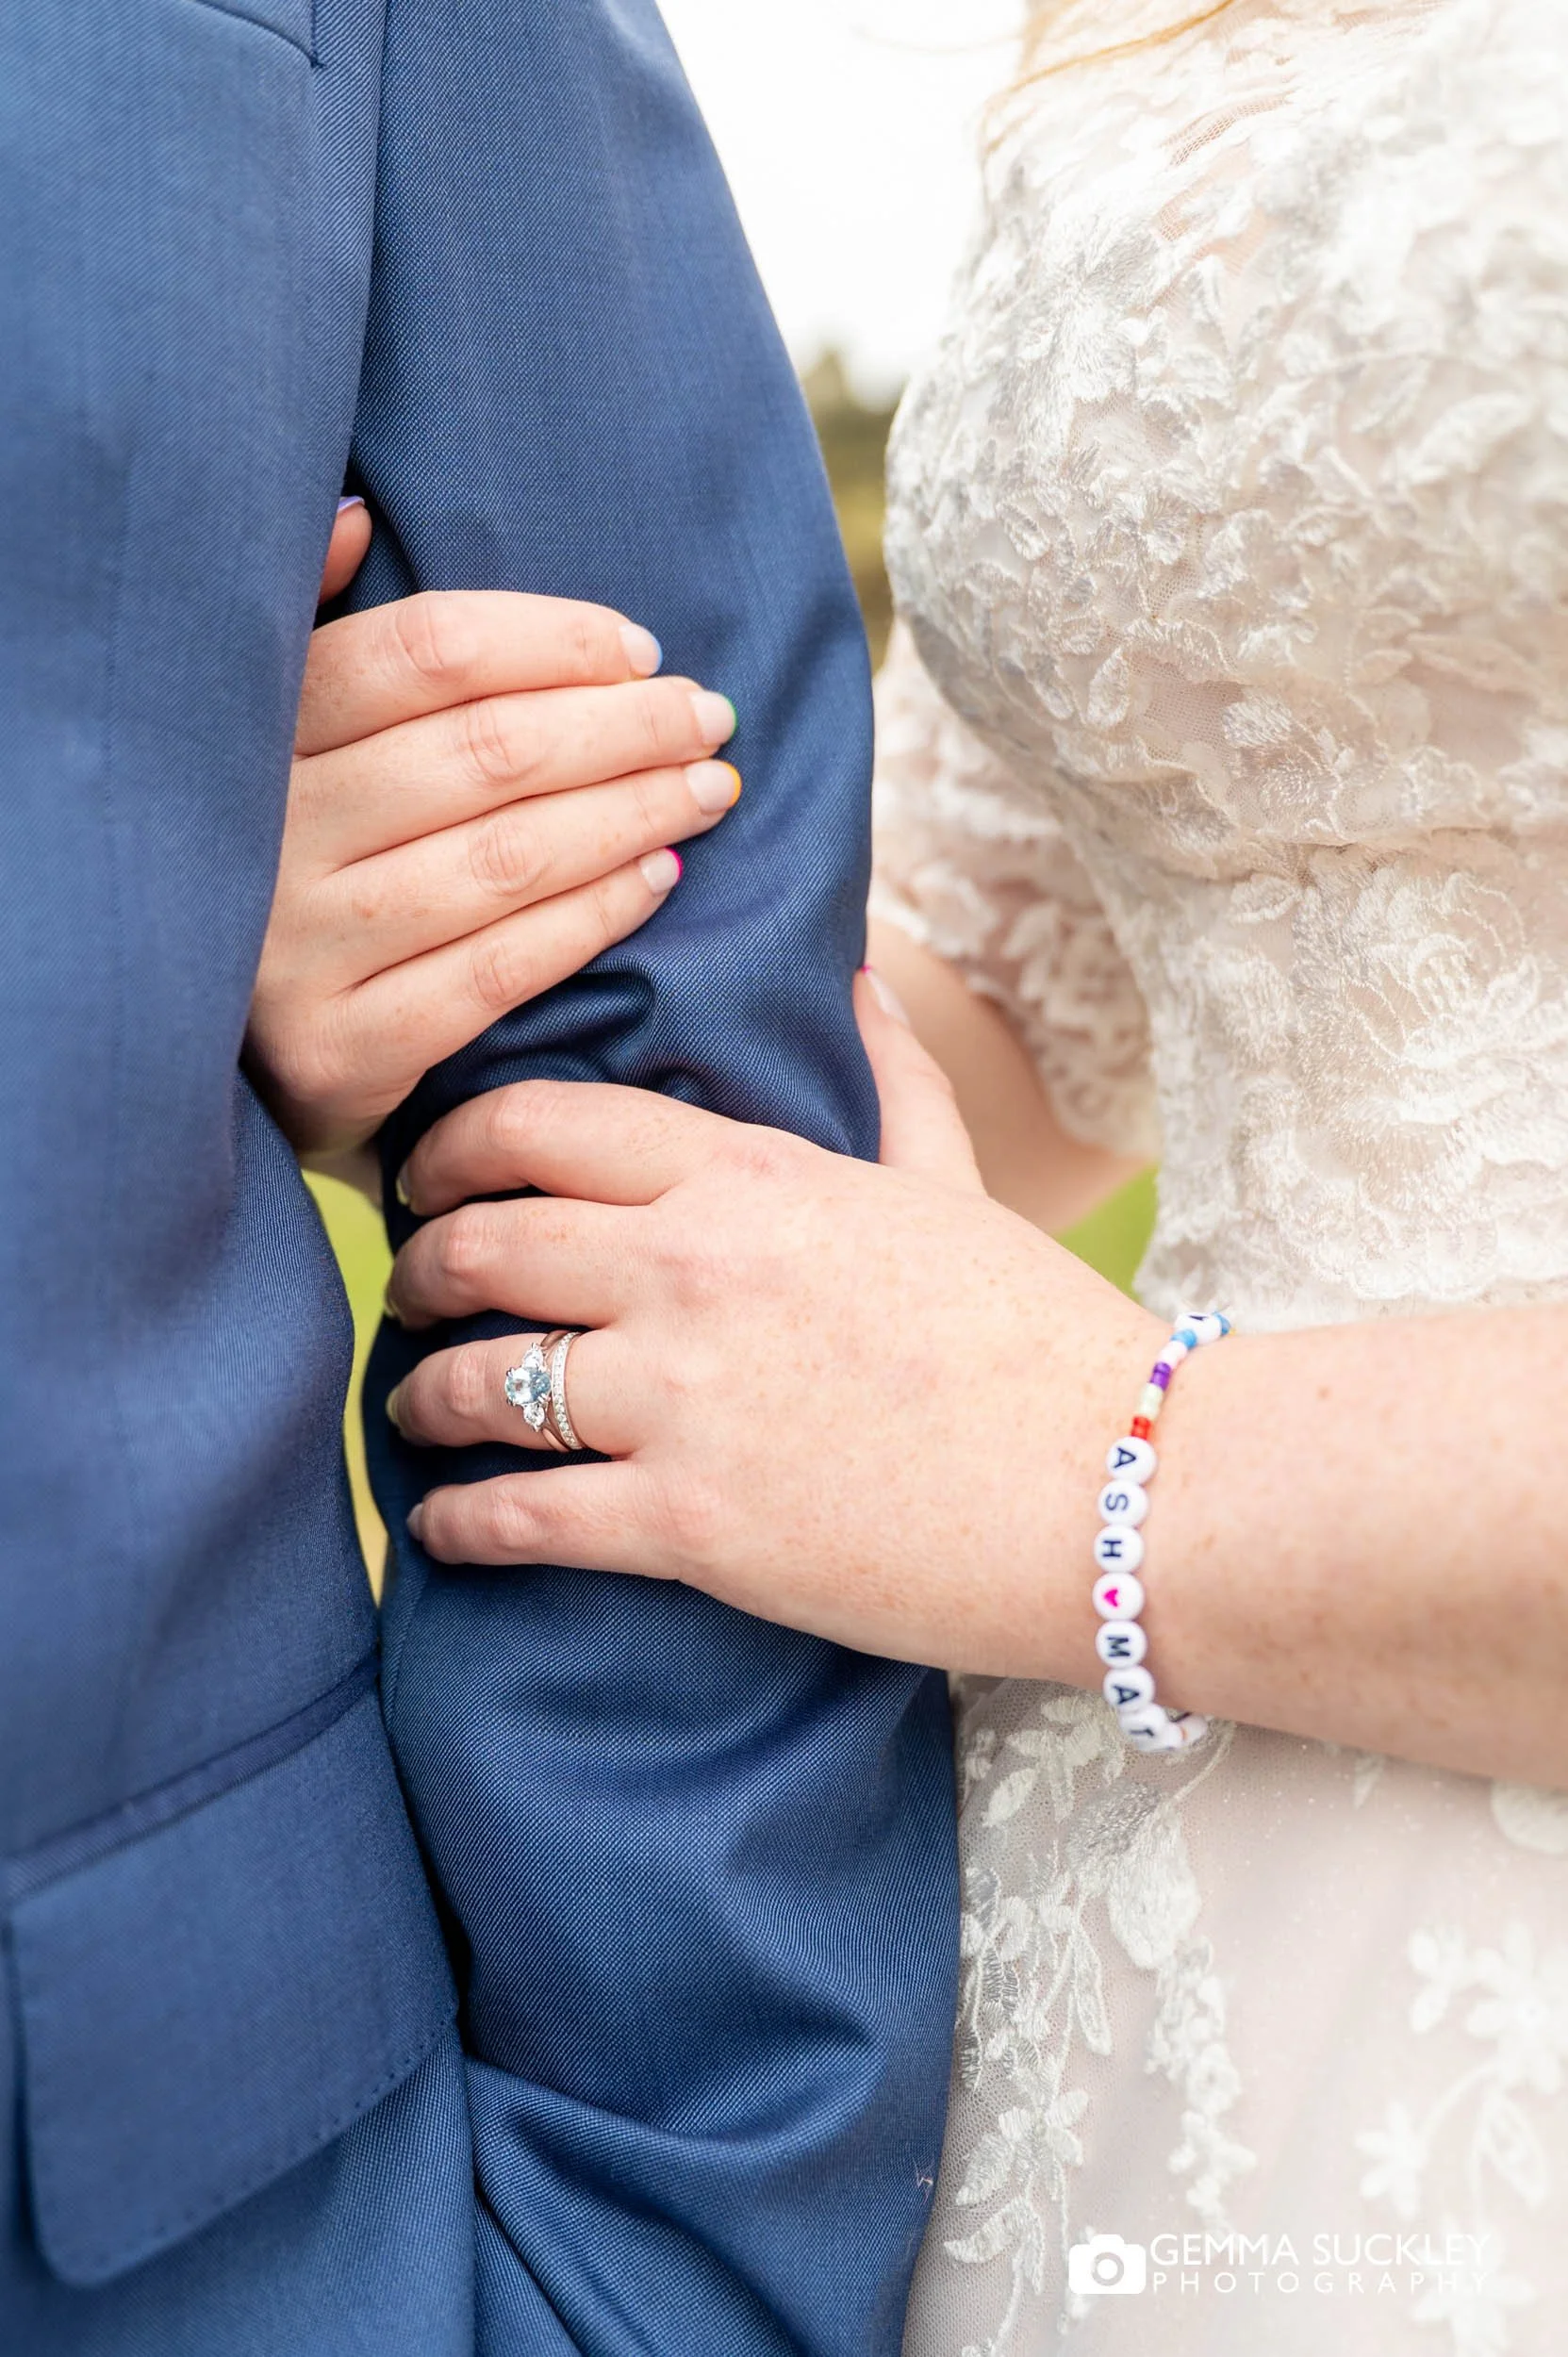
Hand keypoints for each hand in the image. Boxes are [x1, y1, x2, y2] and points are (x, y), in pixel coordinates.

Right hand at [246, 500, 741, 1163]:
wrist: (229, 1060)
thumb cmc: (291, 868)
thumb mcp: (278, 745)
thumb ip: (317, 632)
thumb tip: (357, 516)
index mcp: (255, 736)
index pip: (425, 653)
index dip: (552, 641)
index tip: (641, 649)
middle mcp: (267, 838)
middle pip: (483, 753)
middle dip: (623, 727)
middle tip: (708, 717)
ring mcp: (295, 954)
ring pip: (503, 860)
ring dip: (630, 813)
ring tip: (708, 789)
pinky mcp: (339, 1053)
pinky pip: (499, 971)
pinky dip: (594, 915)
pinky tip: (661, 876)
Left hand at [382, 972, 1159, 1677]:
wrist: (1123, 1490)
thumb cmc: (1041, 1336)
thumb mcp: (958, 1186)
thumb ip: (894, 1076)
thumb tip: (861, 974)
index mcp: (750, 1174)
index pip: (538, 1123)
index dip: (452, 1147)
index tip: (430, 1176)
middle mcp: (692, 1268)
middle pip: (481, 1242)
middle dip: (420, 1268)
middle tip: (411, 1292)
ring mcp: (682, 1396)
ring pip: (475, 1381)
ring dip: (422, 1398)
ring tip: (416, 1411)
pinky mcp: (690, 1523)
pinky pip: (518, 1514)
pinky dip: (460, 1524)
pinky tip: (448, 1527)